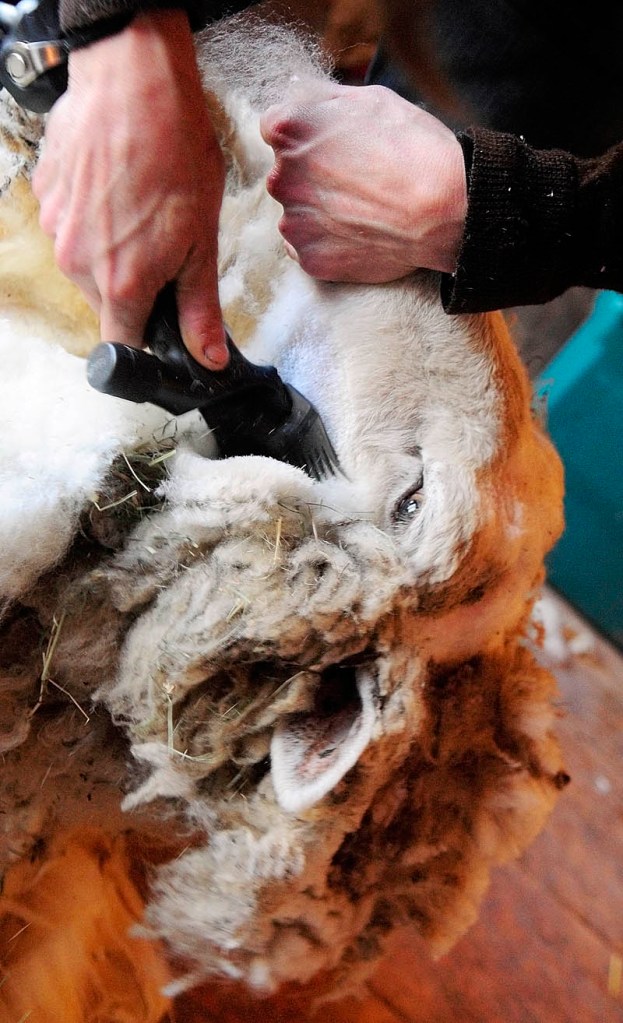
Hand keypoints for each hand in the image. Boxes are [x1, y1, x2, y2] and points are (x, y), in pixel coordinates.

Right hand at [32, 9, 227, 367]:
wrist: (135, 82)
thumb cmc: (175, 154)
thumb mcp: (203, 241)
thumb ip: (200, 308)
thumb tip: (208, 358)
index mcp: (122, 283)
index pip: (122, 346)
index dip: (146, 341)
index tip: (162, 326)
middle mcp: (79, 264)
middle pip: (107, 305)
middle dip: (136, 290)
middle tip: (165, 248)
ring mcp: (56, 229)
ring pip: (87, 266)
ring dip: (113, 252)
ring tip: (141, 209)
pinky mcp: (46, 198)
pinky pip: (71, 228)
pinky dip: (93, 220)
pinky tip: (118, 189)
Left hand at [260, 81, 466, 282]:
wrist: (446, 210)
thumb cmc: (414, 148)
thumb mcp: (371, 99)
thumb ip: (322, 97)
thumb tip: (295, 92)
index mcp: (288, 130)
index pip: (275, 127)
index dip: (306, 134)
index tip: (333, 144)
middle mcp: (281, 177)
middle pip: (284, 172)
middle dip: (311, 173)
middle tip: (355, 178)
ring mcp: (293, 222)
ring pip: (295, 211)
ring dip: (318, 209)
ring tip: (361, 208)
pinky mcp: (309, 258)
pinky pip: (306, 246)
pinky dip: (326, 241)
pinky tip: (358, 232)